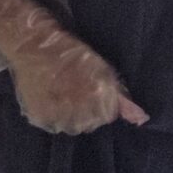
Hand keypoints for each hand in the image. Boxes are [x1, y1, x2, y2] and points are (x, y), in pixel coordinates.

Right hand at [5, 20, 147, 136]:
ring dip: (71, 115)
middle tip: (76, 92)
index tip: (94, 92)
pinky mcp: (39, 117)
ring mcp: (57, 116)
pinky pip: (53, 125)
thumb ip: (118, 93)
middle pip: (90, 123)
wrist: (32, 45)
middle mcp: (79, 109)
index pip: (108, 115)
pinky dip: (53, 115)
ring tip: (62, 95)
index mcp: (97, 94)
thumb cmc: (70, 51)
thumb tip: (140, 117)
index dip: (103, 104)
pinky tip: (50, 98)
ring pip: (72, 127)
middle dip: (88, 111)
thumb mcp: (100, 67)